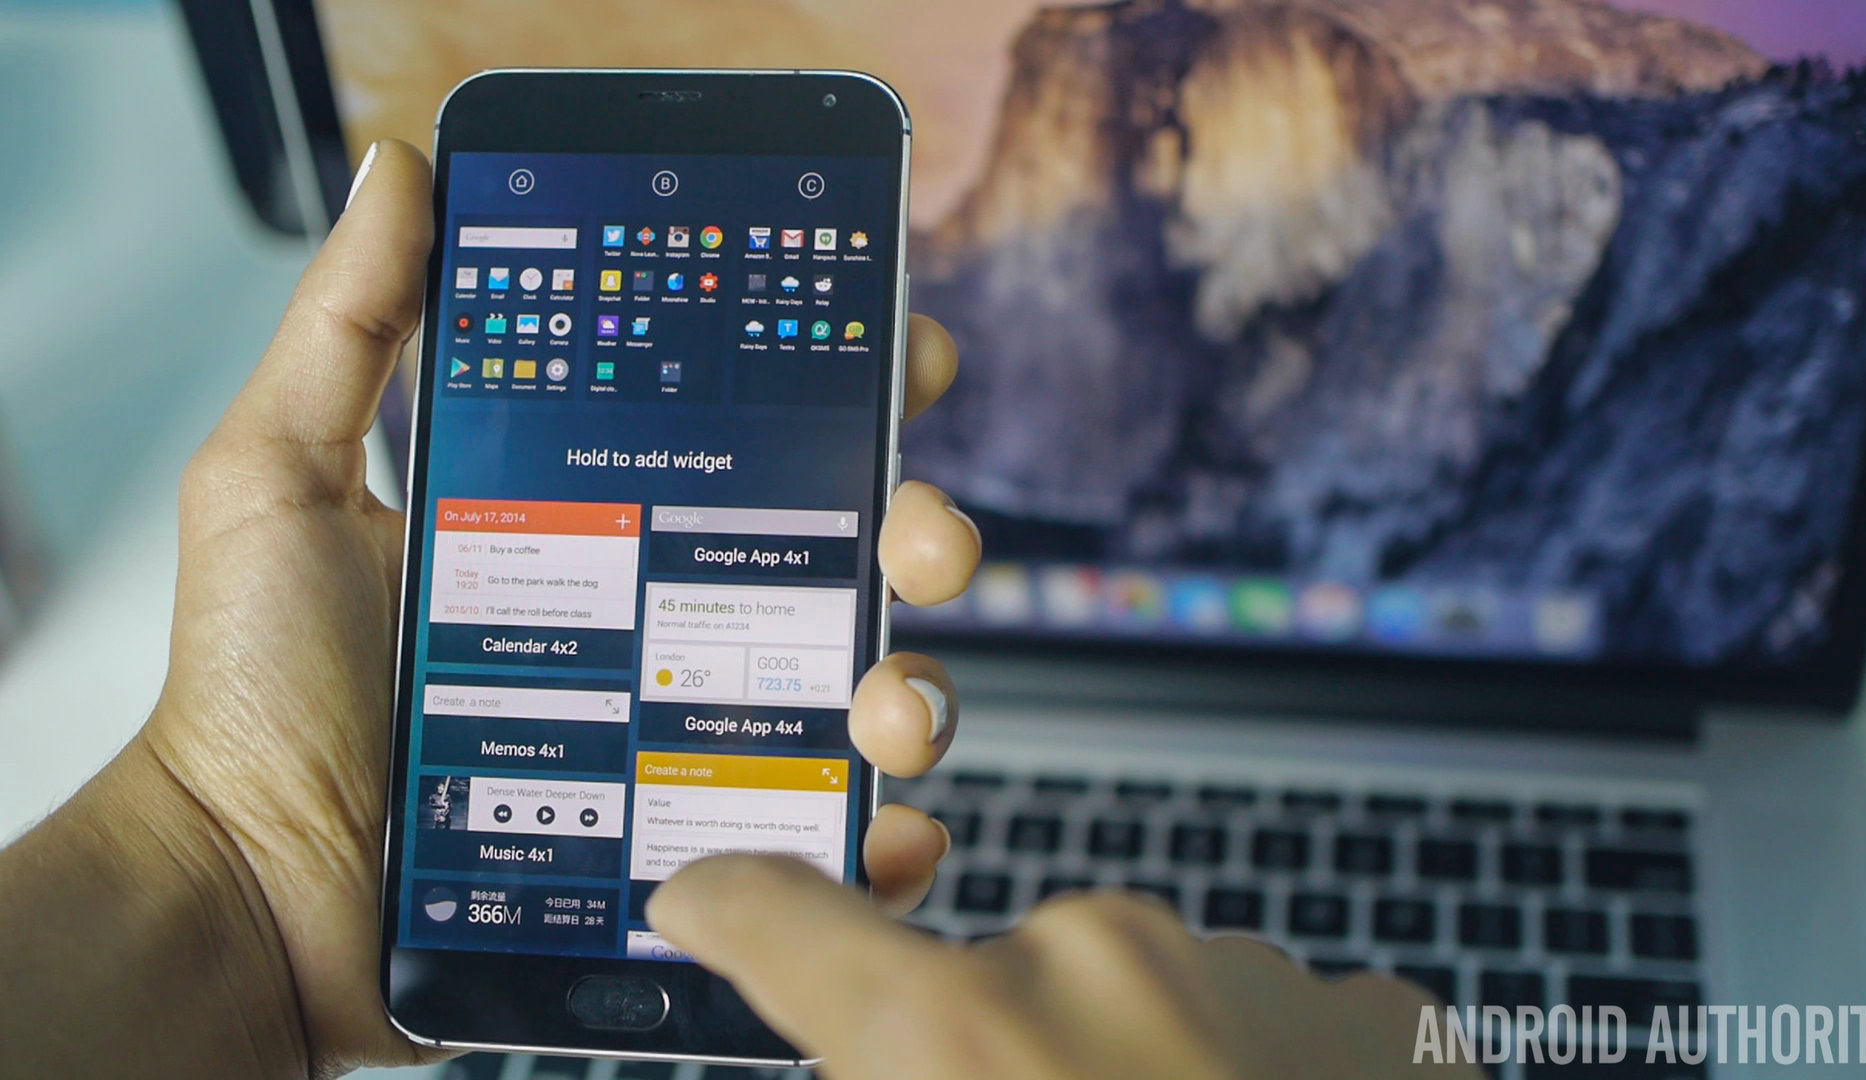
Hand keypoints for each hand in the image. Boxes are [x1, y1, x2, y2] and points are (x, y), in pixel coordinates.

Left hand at [131, 141, 977, 1073]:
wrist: (249, 894)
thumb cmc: (255, 691)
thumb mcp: (283, 480)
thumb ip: (348, 328)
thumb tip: (401, 171)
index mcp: (599, 528)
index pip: (749, 442)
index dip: (840, 386)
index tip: (893, 345)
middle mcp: (663, 628)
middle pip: (840, 565)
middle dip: (922, 530)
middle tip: (916, 533)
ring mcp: (685, 746)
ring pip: (858, 702)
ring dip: (915, 691)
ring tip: (883, 704)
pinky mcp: (690, 862)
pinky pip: (821, 853)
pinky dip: (877, 845)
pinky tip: (878, 827)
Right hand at [650, 857, 1478, 1079]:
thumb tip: (900, 1068)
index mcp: (961, 1043)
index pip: (781, 920)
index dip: (728, 909)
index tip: (708, 902)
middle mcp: (1097, 965)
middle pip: (980, 989)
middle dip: (988, 1071)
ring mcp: (1254, 972)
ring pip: (1133, 1003)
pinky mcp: (1375, 1010)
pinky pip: (1268, 1025)